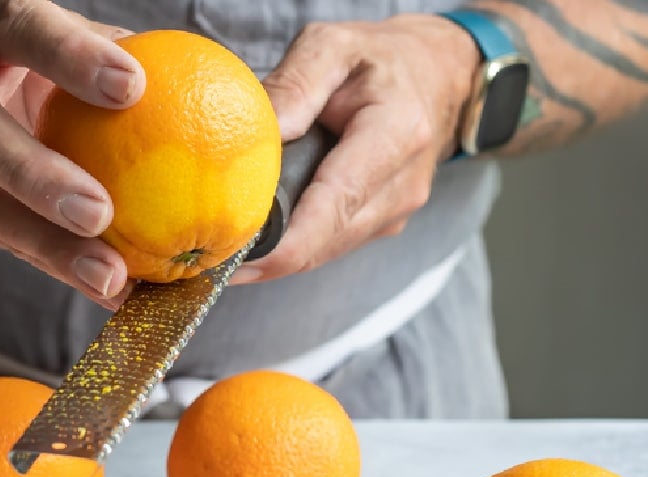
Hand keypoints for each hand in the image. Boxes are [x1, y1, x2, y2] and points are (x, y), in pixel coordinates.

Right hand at [0, 0, 144, 307]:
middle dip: (33, 174)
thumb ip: (123, 63)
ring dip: (47, 246)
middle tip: (99, 213)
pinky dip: (60, 268)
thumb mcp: (67, 41)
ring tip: (109, 278)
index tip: (132, 87)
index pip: (21, 29)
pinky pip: (4, 241)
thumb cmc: (30, 58)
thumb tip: (232, 97)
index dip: (68, 55)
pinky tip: (114, 293)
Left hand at [232, 14, 480, 284]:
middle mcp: (402, 185)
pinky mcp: (384, 223)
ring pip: (325, 252)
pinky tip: (259, 237)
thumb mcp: (334, 46)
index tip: (234, 259)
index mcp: (395, 135)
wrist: (439, 75)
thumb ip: (294, 84)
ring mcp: (396, 211)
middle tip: (208, 256)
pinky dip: (295, 245)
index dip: (282, 245)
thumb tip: (255, 135)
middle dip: (266, 255)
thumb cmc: (381, 60)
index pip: (333, 207)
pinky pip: (332, 245)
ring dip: (277, 256)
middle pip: (324, 242)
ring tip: (224, 250)